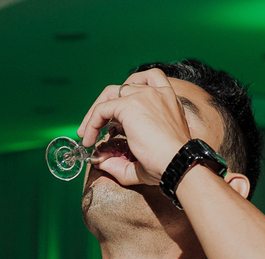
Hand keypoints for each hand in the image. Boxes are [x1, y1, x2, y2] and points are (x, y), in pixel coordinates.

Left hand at [75, 68, 192, 186]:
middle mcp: (156, 93)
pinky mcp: (130, 106)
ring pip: (110, 93)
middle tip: (91, 128)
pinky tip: (89, 139)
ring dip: (94, 112)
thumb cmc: (167, 164)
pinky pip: (103, 109)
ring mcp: (143, 97)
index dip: (121, 103)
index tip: (109, 126)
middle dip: (104, 104)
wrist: (178, 164)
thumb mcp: (143, 161)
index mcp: (166, 100)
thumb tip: (102, 163)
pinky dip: (92, 122)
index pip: (140, 87)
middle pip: (123, 87)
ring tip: (86, 132)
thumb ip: (122, 162)